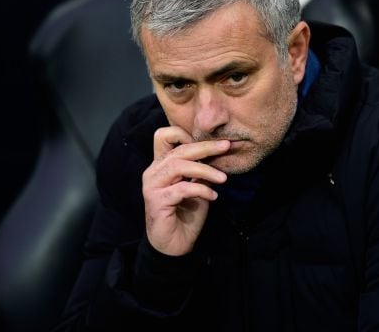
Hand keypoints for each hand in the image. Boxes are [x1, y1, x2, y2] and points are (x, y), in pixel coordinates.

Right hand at [142, 126, 229, 255]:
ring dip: (204, 169)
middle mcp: (153, 172)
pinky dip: (201, 190)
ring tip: (223, 178)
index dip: (184, 132)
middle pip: (178, 149)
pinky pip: (181, 188)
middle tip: (226, 146)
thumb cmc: (186, 214)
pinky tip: (213, 196)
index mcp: (161, 165)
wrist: (175, 245)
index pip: (163, 136)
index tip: (211, 141)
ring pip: (178, 165)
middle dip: (205, 146)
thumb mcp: (197, 186)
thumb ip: (201, 170)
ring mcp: (152, 186)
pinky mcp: (156, 201)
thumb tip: (219, 151)